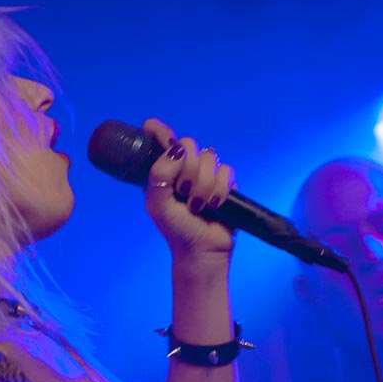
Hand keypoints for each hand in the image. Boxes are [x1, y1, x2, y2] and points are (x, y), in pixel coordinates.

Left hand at [142, 118, 235, 259]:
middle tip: (183, 191)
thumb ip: (160, 174)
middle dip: (188, 169)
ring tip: (198, 205)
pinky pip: (226, 170)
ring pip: (210, 157)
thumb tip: (178, 149)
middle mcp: (182, 168)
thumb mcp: (157, 204)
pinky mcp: (223, 182)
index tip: (162, 137)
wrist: (202, 250)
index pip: (157, 136)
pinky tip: (214, 205)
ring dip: (204, 185)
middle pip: (189, 142)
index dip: (160, 131)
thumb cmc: (176, 229)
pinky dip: (220, 189)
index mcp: (161, 170)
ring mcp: (204, 173)